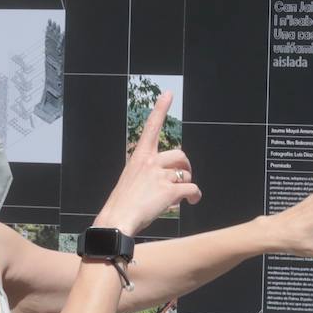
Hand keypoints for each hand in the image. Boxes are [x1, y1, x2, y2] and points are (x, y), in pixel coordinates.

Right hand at [95, 91, 200, 236]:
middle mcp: (150, 162)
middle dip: (186, 167)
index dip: (160, 109)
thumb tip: (171, 184)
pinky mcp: (169, 190)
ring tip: (182, 196)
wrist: (117, 219)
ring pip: (185, 174)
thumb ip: (148, 175)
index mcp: (139, 157)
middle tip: (184, 177)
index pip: (151, 128)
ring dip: (188, 184)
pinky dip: (195, 195)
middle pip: (180, 155)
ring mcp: (160, 175)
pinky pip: (191, 188)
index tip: (169, 93)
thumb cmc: (122, 204)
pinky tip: (193, 200)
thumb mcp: (131, 180)